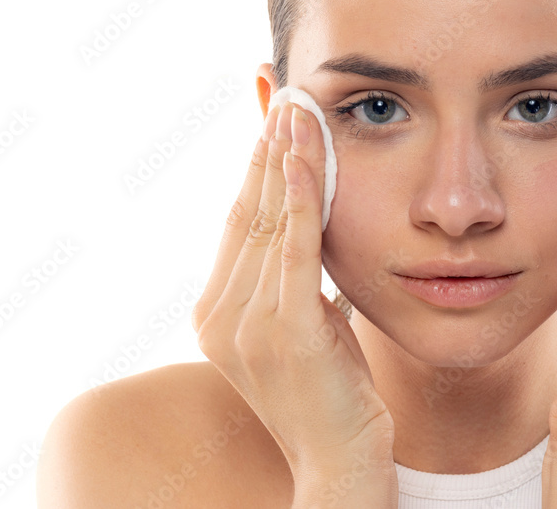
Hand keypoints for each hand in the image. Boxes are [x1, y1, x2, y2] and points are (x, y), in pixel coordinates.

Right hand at [192, 100, 396, 481]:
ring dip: (284, 158)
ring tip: (297, 107)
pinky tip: (304, 156)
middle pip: (246, 212)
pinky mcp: (282, 331)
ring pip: (267, 221)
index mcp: (217, 312)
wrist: (340, 460)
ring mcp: (244, 325)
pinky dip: (299, 198)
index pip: (238, 223)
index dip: (255, 168)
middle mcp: (219, 315)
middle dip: (267, 149)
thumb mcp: (306, 321)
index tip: (272, 120)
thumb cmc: (331, 391)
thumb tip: (304, 220)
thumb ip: (292, 276)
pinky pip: (292, 248)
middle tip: (284, 95)